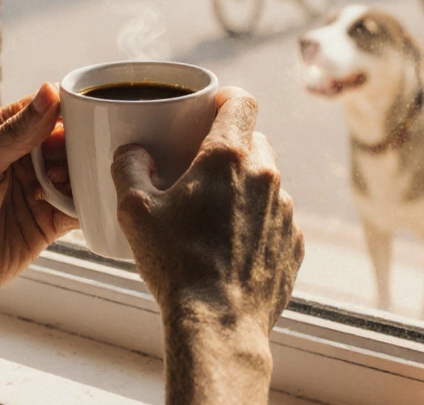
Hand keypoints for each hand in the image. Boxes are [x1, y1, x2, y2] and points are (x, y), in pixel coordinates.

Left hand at [0, 84, 77, 337]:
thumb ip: (19, 131)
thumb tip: (51, 90)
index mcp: (6, 132)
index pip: (48, 110)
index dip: (71, 111)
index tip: (91, 115)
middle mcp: (27, 157)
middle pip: (70, 142)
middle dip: (80, 147)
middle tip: (74, 159)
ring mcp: (41, 189)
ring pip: (79, 173)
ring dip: (83, 177)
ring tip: (65, 185)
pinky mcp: (51, 222)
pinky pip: (80, 208)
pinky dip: (89, 205)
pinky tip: (89, 204)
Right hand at [112, 88, 303, 402]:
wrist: (217, 324)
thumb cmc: (175, 264)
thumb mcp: (134, 210)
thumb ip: (129, 167)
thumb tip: (134, 152)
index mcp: (227, 157)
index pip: (242, 102)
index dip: (226, 98)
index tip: (211, 107)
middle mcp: (266, 177)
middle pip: (254, 141)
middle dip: (229, 148)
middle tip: (199, 169)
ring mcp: (285, 212)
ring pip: (266, 182)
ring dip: (243, 188)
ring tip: (211, 216)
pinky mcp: (294, 244)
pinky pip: (275, 219)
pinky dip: (256, 223)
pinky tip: (229, 247)